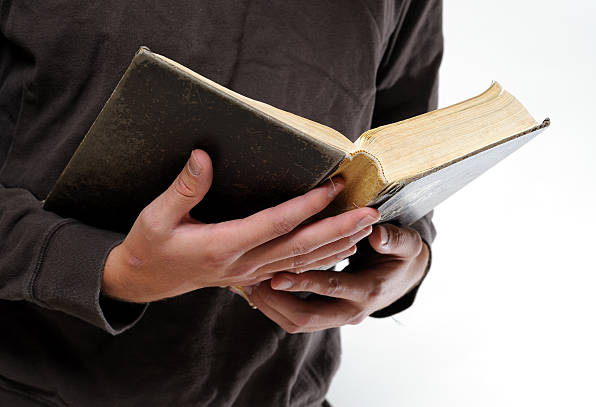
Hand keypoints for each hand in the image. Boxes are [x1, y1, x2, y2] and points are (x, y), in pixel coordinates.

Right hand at [102, 149, 379, 302]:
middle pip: (302, 246)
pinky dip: (323, 258)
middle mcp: (245, 263)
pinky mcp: (255, 276)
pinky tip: (343, 248)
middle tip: (371, 212)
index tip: (334, 186)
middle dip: (339, 228)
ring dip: (339, 244)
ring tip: (368, 227)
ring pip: (305, 261)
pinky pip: (296, 269)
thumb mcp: (156, 216)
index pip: (277, 223)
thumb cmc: (151, 246)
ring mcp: (253, 273)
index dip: (308, 205)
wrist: (147, 280)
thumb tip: (203, 156)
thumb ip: (183, 188)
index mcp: (224, 245)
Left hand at [242, 223, 428, 332]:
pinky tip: (259, 290)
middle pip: (307, 317)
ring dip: (272, 307)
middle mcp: (352, 311)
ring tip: (249, 286)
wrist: (405, 278)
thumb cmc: (402, 255)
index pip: (332, 288)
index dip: (305, 282)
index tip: (278, 274)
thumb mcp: (406, 244)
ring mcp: (338, 317)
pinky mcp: (328, 317)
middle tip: (252, 283)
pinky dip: (277, 307)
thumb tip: (377, 234)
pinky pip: (298, 319)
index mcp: (368, 290)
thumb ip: (393, 240)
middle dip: (277, 302)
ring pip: (298, 323)